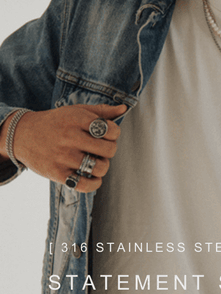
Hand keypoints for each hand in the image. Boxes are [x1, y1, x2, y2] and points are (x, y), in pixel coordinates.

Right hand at [2, 104, 125, 192]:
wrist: (22, 135)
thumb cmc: (56, 122)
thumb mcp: (76, 111)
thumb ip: (101, 111)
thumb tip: (124, 108)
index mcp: (77, 119)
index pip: (111, 130)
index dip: (114, 133)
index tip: (107, 134)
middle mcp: (70, 137)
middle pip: (109, 150)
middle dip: (110, 150)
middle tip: (100, 149)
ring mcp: (63, 156)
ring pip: (100, 168)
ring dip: (103, 166)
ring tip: (95, 161)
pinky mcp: (57, 173)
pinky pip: (85, 184)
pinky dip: (94, 183)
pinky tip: (93, 177)